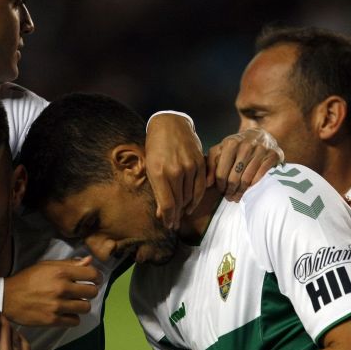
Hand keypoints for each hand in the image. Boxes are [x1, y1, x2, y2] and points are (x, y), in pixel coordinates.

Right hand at [3, 257, 103, 325]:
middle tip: (83, 292)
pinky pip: (75, 321)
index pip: (92, 274)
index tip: (95, 280)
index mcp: (61, 272)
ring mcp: (57, 305)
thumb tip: (89, 261)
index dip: (97, 277)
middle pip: (92, 292)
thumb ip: (69, 264)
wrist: (7, 297)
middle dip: (90, 291)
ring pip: (86, 308)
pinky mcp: (52, 320)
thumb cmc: (27, 279)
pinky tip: (66, 312)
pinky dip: (73, 317)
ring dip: (82, 305)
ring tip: (74, 303)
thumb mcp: (46, 265)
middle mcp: (61, 288)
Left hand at [145, 113, 205, 229]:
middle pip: (179, 203)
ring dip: (185, 209)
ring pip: (190, 196)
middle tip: (174, 224)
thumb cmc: (155, 147)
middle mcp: (175, 170)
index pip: (167, 204)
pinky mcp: (200, 163)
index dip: (168, 219)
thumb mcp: (150, 168)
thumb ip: (157, 191)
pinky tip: (191, 206)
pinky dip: (196, 199)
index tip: (168, 225)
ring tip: (181, 216)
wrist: (170, 124)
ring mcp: (189, 166)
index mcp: (158, 172)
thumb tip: (162, 214)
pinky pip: (201, 187)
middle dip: (176, 216)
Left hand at [208, 128, 283, 201]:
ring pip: (246, 180)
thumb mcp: (222, 150)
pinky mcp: (273, 155)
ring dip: (241, 192)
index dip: (220, 186)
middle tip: (229, 198)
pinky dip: (254, 186)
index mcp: (230, 143)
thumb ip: (211, 165)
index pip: (221, 173)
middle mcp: (246, 145)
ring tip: (237, 197)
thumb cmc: (238, 146)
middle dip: (230, 191)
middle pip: (233, 178)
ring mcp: (260, 150)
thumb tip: (207, 183)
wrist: (261, 135)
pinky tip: (249, 191)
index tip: (221, 191)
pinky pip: (260, 177)